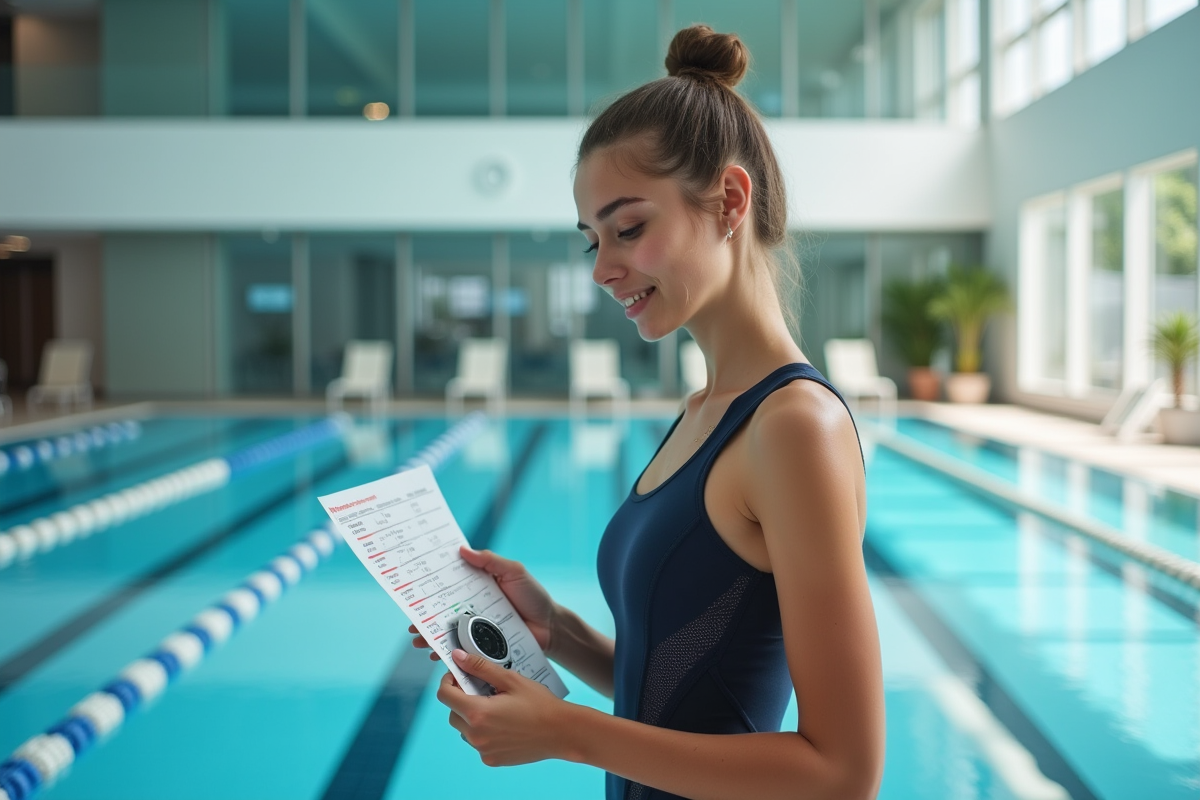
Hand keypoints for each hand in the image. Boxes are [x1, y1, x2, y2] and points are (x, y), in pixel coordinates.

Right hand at [408, 546, 557, 658]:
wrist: (551, 627)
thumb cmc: (534, 596)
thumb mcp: (514, 572)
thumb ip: (490, 561)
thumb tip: (462, 550)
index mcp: (477, 587)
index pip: (450, 584)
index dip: (432, 585)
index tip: (412, 586)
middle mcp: (473, 608)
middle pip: (443, 611)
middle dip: (424, 616)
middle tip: (410, 622)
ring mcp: (477, 628)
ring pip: (449, 632)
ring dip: (431, 636)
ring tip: (417, 641)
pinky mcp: (484, 646)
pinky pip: (463, 650)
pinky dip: (448, 653)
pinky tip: (436, 655)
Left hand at [438, 649, 572, 766]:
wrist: (561, 732)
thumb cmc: (539, 704)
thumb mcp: (510, 679)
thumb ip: (480, 668)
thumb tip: (458, 658)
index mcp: (478, 712)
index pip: (444, 695)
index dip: (448, 681)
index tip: (458, 675)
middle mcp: (476, 735)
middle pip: (452, 713)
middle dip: (461, 699)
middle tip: (482, 690)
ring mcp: (483, 750)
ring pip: (464, 729)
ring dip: (471, 716)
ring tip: (496, 707)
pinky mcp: (491, 760)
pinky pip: (477, 743)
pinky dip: (483, 732)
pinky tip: (503, 724)